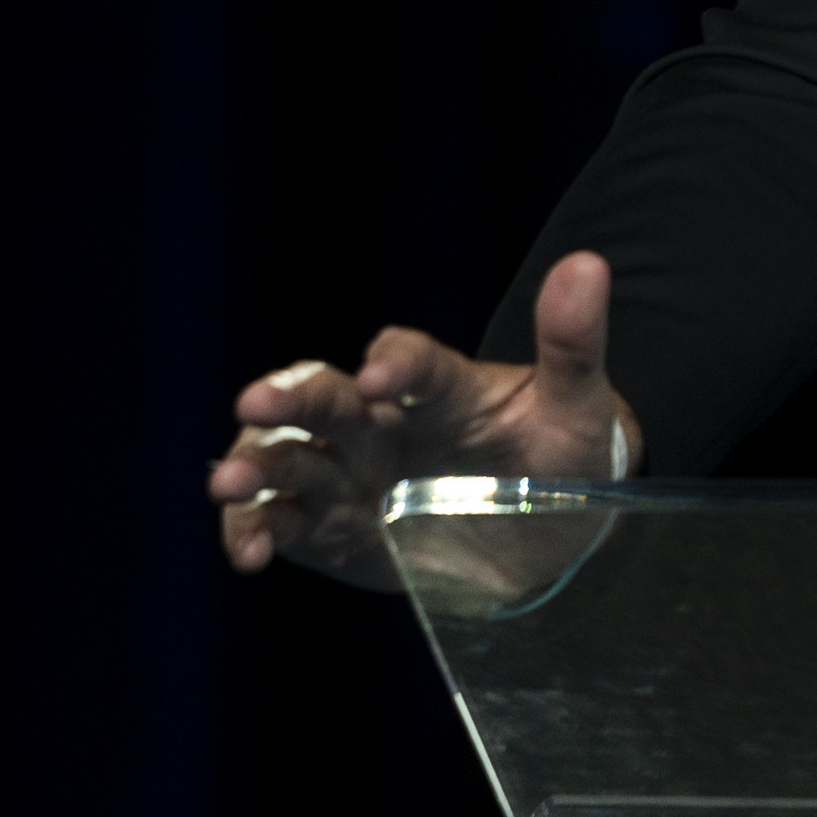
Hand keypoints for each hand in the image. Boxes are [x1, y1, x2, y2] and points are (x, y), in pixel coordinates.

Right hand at [207, 249, 640, 588]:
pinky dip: (255, 530)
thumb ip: (573, 344)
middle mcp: (385, 424)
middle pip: (328, 398)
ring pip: (292, 457)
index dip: (396, 362)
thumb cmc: (561, 455)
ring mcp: (353, 475)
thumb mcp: (578, 404)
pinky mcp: (332, 530)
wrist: (545, 537)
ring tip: (229, 484)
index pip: (411, 360)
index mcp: (441, 388)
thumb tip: (587, 265)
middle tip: (255, 401)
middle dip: (292, 397)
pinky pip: (283, 523)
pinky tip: (250, 551)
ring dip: (257, 463)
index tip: (382, 375)